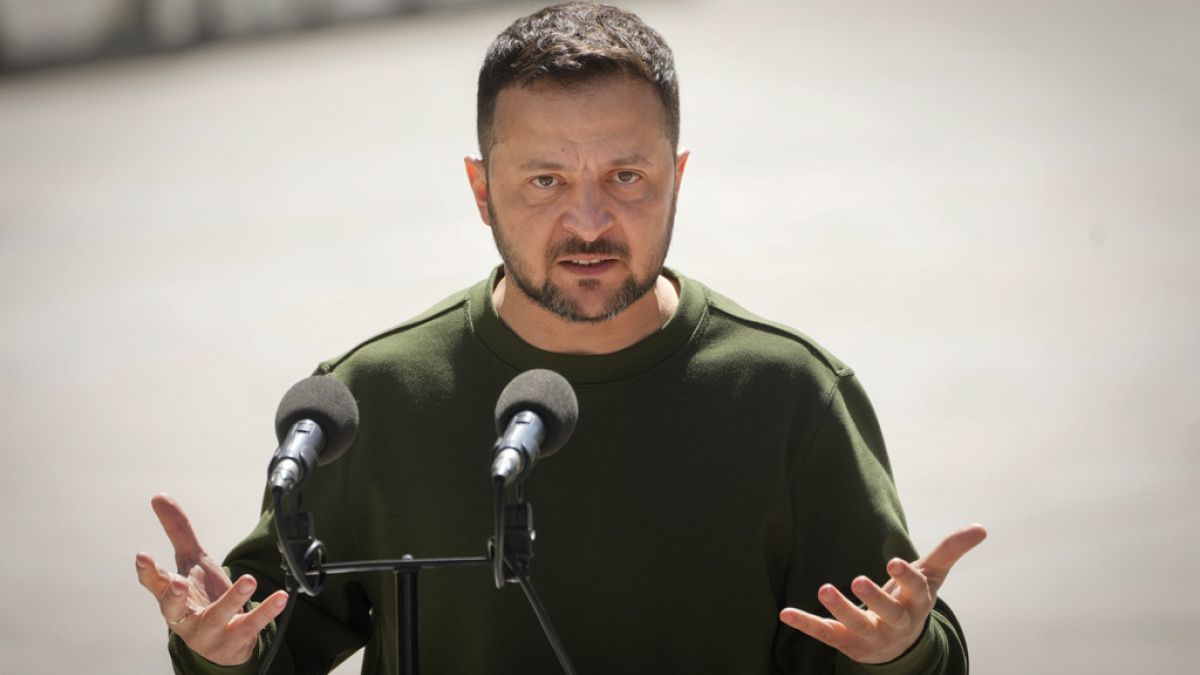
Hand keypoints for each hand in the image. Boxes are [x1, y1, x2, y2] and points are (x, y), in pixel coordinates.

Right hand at [135, 493, 289, 666]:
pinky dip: (266, 612)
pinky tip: (280, 598)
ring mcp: (209, 630)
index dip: (147, 572)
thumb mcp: (190, 562)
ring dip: (232, 599)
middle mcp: (184, 616)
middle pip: (173, 607)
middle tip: (178, 582)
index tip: (142, 556)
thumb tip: (159, 496)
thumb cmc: (200, 597)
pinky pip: (250, 625)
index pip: (154, 584)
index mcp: (171, 596)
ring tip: (248, 580)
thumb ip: (177, 531)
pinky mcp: (234, 639)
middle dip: (173, 595)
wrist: (221, 640)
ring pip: (217, 616)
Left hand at [779, 523, 986, 664]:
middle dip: (874, 599)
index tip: (893, 562)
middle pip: (887, 613)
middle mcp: (894, 623)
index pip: (914, 590)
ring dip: (839, 609)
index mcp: (915, 603)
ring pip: (855, 625)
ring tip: (824, 588)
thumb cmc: (912, 600)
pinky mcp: (845, 642)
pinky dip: (805, 623)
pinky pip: (824, 633)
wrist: (898, 648)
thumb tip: (982, 527)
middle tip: (857, 579)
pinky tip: (785, 613)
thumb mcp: (931, 576)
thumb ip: (950, 551)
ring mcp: (869, 635)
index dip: (904, 578)